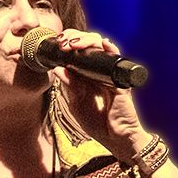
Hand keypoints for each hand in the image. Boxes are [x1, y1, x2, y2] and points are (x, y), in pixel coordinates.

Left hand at [51, 30, 146, 161]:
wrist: (116, 139)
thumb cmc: (98, 124)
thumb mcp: (77, 106)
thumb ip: (70, 88)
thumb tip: (58, 69)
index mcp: (86, 77)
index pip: (77, 54)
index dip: (68, 44)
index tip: (57, 45)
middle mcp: (98, 72)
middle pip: (88, 46)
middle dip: (75, 38)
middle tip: (63, 42)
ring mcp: (110, 75)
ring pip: (100, 49)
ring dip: (87, 41)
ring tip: (75, 44)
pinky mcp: (120, 81)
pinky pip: (116, 62)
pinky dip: (111, 50)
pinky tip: (103, 44)